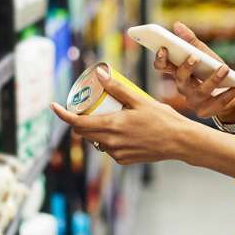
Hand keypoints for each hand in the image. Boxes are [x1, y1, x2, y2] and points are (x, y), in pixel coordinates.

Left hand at [50, 64, 190, 164]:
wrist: (179, 142)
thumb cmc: (162, 118)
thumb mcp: (139, 99)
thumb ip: (117, 88)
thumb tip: (100, 74)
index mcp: (111, 126)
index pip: (77, 123)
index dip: (62, 115)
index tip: (54, 106)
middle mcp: (110, 143)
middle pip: (83, 132)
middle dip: (80, 119)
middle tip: (88, 106)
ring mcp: (117, 153)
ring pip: (96, 140)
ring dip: (96, 129)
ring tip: (110, 116)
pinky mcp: (124, 160)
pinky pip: (109, 148)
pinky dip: (109, 139)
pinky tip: (123, 130)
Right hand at [153, 22, 234, 121]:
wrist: (227, 94)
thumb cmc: (210, 71)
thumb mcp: (203, 54)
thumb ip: (191, 41)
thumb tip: (177, 24)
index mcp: (178, 73)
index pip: (162, 67)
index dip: (160, 59)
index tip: (163, 48)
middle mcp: (183, 89)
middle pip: (180, 80)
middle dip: (186, 68)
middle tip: (194, 56)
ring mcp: (195, 102)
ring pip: (202, 91)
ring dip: (214, 79)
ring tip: (224, 67)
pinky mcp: (209, 111)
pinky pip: (223, 100)